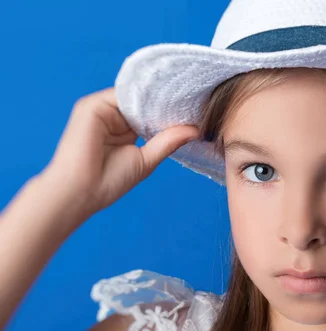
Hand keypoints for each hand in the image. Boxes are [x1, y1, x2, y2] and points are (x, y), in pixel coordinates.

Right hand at [40, 87, 199, 216]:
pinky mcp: (92, 106)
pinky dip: (141, 96)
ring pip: (134, 96)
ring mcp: (100, 109)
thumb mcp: (146, 159)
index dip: (169, 110)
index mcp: (121, 128)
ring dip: (156, 97)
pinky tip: (163, 99)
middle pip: (142, 101)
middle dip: (165, 102)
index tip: (195, 109)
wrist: (80, 192)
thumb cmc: (108, 182)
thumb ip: (168, 141)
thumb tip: (195, 130)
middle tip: (196, 99)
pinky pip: (122, 94)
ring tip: (185, 97)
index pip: (148, 111)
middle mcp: (110, 116)